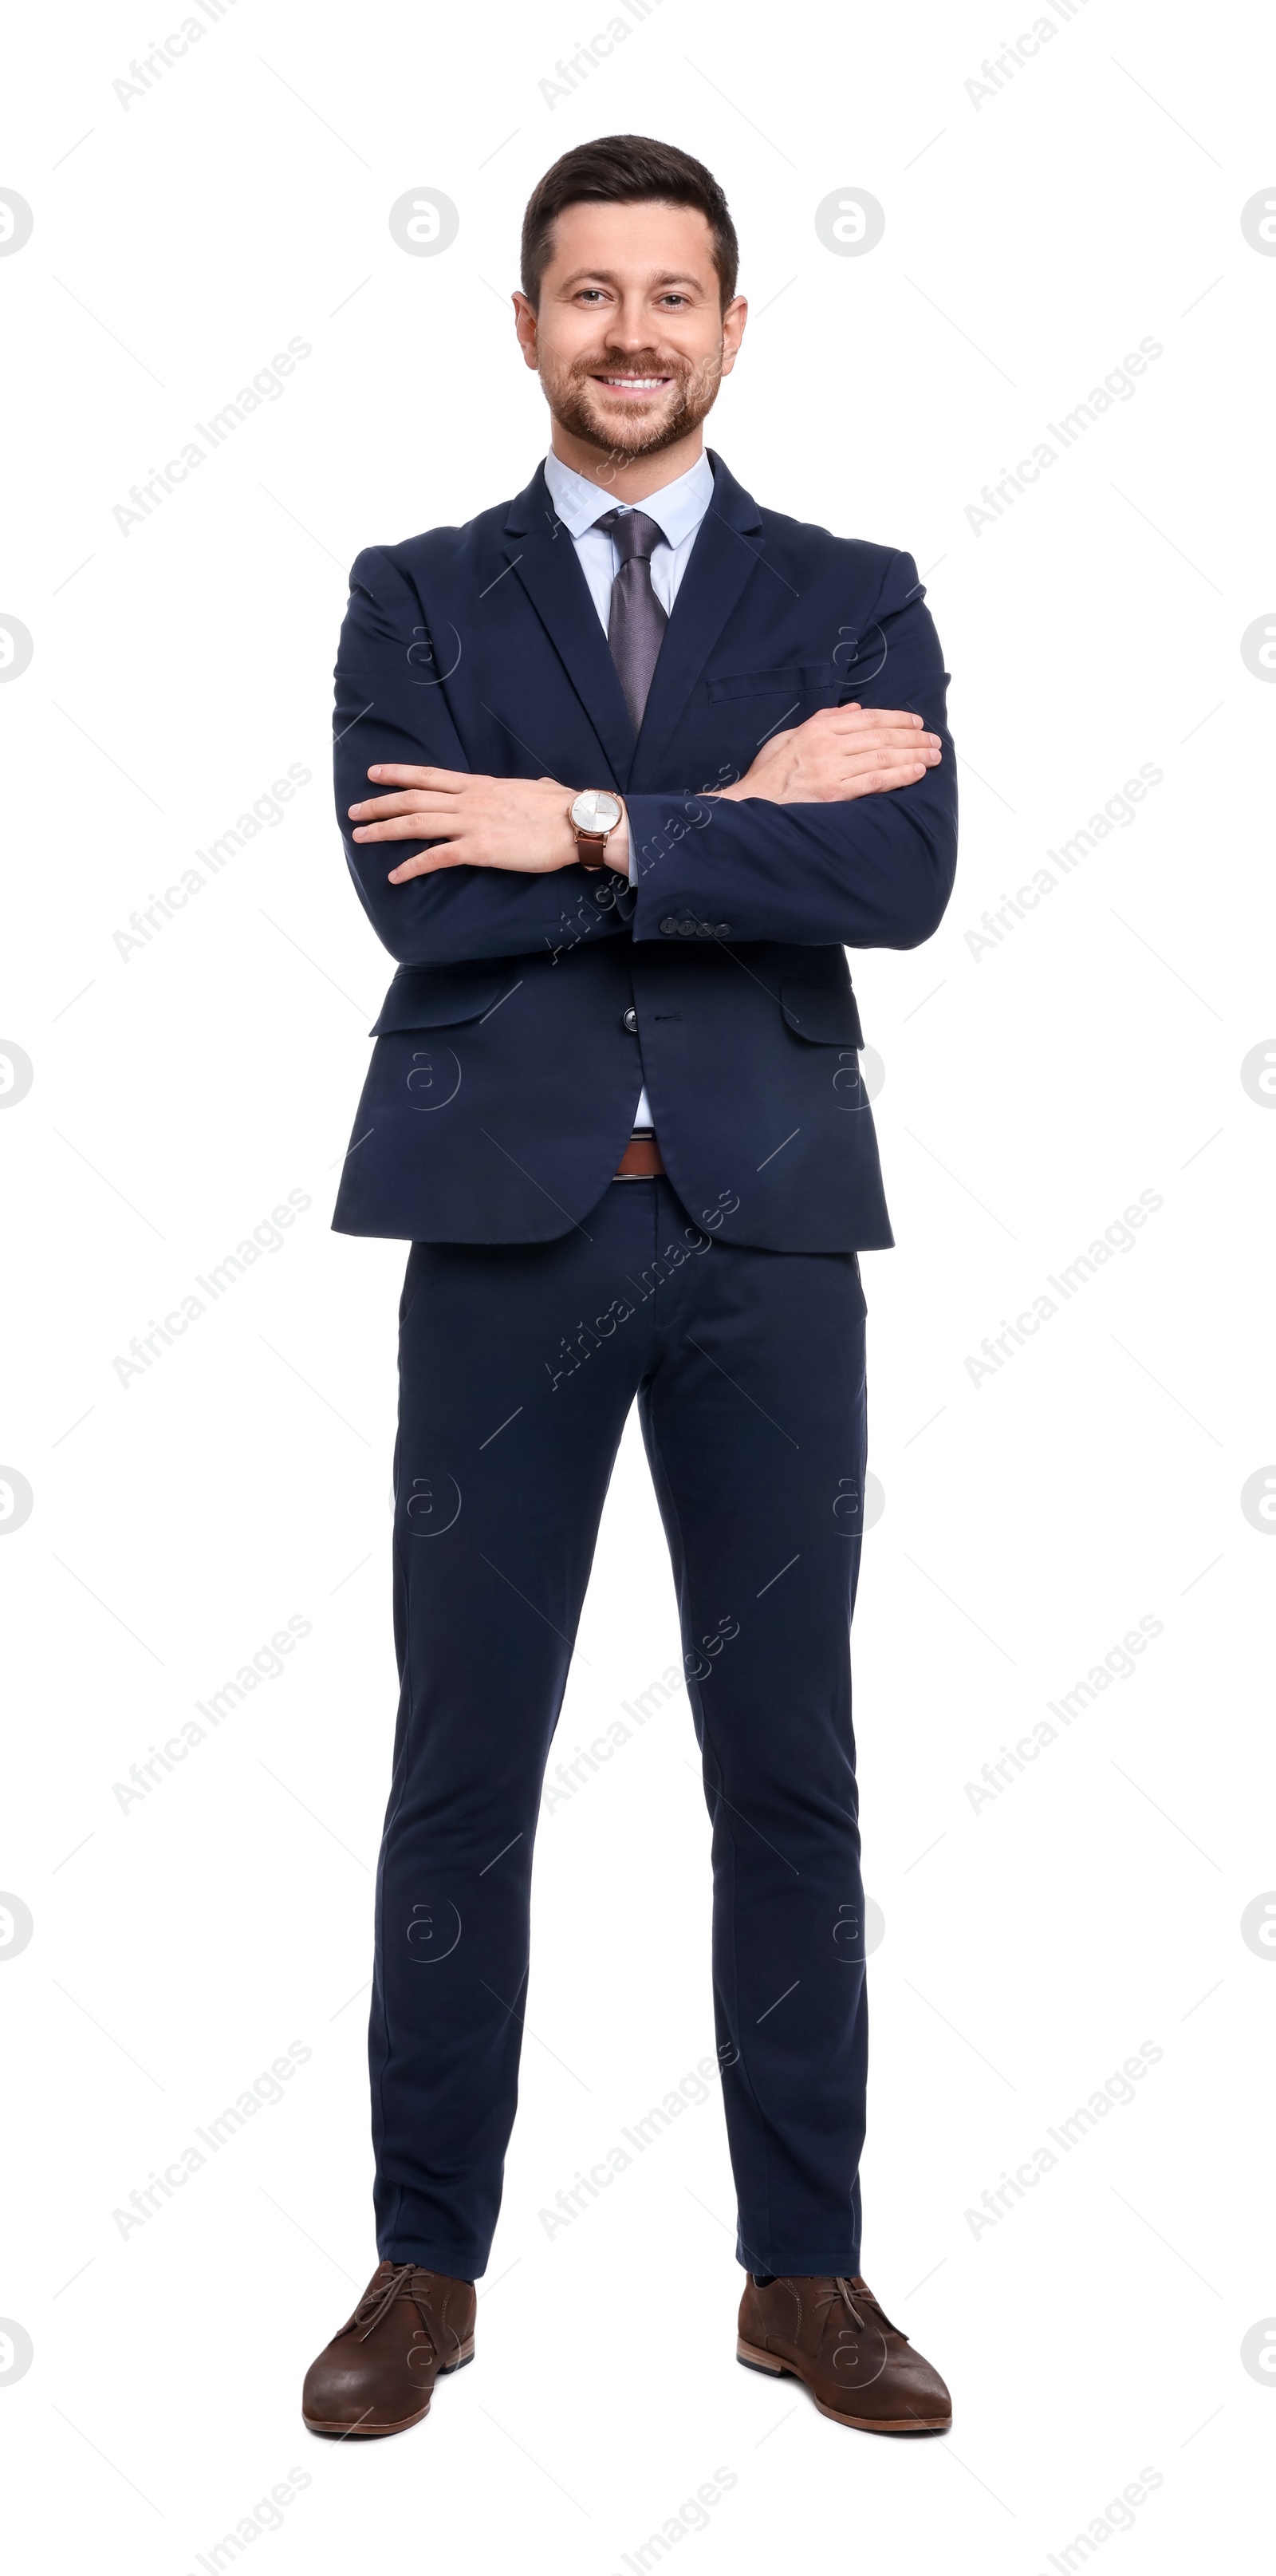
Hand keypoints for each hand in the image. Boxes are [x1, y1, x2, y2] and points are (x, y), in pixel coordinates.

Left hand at [350, 767, 618, 879]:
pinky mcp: (480, 849)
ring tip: (359, 837)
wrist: (577, 824)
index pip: (429, 776)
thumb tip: (534, 787)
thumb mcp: (537, 789)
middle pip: (413, 799)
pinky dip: (412, 867)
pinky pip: (437, 857)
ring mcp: (472, 823)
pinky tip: (394, 876)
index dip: (398, 774)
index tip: (374, 774)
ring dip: (384, 831)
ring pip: (416, 823)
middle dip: (379, 804)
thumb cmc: (563, 808)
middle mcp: (469, 800)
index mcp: (480, 785)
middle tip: (353, 811)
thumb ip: (526, 789)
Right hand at [714, 704, 941, 804]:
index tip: (916, 722)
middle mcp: (828, 745)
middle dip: (913, 737)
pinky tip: (917, 773)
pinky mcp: (835, 794)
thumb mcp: (790, 737)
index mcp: (818, 729)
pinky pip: (875, 781)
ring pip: (883, 757)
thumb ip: (823, 720)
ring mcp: (833, 770)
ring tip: (934, 757)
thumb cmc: (769, 774)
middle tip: (934, 741)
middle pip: (881, 736)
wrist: (751, 803)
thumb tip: (853, 709)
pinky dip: (899, 775)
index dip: (896, 718)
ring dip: (913, 755)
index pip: (867, 718)